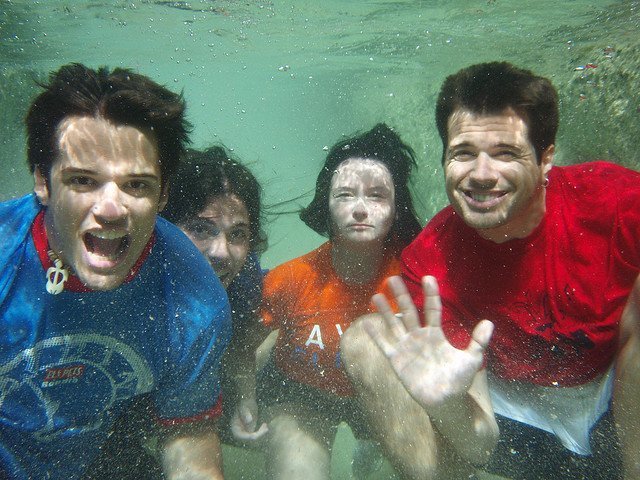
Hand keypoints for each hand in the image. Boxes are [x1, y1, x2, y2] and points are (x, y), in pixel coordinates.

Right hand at [230, 396, 267, 441]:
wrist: (248, 401)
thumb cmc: (245, 403)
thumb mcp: (244, 406)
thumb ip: (245, 413)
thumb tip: (249, 421)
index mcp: (234, 426)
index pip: (239, 436)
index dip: (248, 437)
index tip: (256, 434)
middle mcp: (239, 431)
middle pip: (247, 438)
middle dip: (257, 435)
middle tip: (266, 428)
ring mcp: (245, 431)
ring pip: (253, 437)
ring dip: (260, 433)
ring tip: (266, 425)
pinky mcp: (250, 430)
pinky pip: (256, 433)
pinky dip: (261, 430)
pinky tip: (265, 424)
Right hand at [364, 275, 492, 409]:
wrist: (446, 402)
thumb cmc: (458, 380)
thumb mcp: (471, 359)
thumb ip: (478, 342)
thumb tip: (489, 322)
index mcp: (436, 334)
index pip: (432, 309)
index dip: (431, 294)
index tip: (429, 278)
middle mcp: (419, 337)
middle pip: (409, 311)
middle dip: (401, 295)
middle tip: (393, 278)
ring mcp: (406, 347)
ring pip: (394, 324)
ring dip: (385, 311)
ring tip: (377, 295)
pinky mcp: (397, 360)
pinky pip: (384, 345)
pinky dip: (376, 335)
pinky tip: (367, 323)